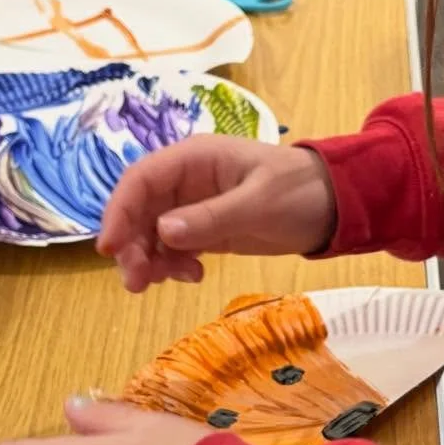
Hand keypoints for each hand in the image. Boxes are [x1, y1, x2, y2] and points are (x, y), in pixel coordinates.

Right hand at [97, 135, 337, 288]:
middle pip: (139, 211)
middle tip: (137, 283)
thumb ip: (211, 218)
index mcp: (193, 160)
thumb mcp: (259, 203)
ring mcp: (194, 207)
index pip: (141, 181)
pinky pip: (174, 248)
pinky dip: (172, 265)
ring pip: (152, 233)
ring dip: (148, 260)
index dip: (119, 212)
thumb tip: (163, 232)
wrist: (334, 206)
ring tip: (160, 284)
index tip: (109, 248)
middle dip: (132, 246)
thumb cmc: (300, 191)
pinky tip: (193, 276)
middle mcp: (186, 182)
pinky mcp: (205, 230)